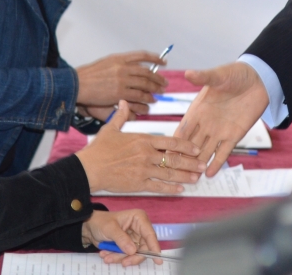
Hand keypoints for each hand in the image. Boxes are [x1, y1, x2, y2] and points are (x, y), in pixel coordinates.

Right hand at [74, 101, 205, 193]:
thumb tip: (122, 102)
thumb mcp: (110, 128)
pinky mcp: (138, 184)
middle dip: (191, 162)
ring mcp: (143, 170)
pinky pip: (158, 186)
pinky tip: (181, 190)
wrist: (89, 168)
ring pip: (170, 173)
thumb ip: (121, 115)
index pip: (171, 141)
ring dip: (185, 176)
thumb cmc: (98, 149)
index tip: (196, 148)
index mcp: (143, 139)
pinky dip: (171, 188)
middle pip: (174, 158)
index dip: (186, 145)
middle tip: (203, 165)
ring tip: (197, 178)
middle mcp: (146, 154)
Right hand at [76, 52, 168, 114]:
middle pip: (147, 72)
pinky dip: (146, 99)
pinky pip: (138, 95)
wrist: (78, 84)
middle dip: (158, 78)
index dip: (155, 58)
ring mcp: (122, 80)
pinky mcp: (119, 93)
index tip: (164, 61)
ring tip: (159, 93)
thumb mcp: (106, 62)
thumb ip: (120, 64)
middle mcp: (123, 67)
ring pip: (145, 84)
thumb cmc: (89, 75)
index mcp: (119, 57)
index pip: (142, 55)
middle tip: (164, 83)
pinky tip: (150, 101)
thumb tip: (134, 67)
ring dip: (154, 89)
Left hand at [83, 209, 161, 265]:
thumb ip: (122, 240)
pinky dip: (117, 257)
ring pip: (134, 254)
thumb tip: (133, 251)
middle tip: (123, 262)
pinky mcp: (128, 246)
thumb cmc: (100, 222)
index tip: (157, 260)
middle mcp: (139, 229)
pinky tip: (106, 254)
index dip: (154, 247)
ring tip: (107, 257)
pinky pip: (127, 256)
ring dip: (120, 258)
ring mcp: (134, 239)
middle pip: (144, 248)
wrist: (88, 227)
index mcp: (139, 219)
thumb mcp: (110, 229)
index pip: (150, 234)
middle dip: (131, 257)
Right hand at [176, 62, 268, 175]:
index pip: (182, 130)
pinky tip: (209, 175)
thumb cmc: (236, 74)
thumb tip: (189, 72)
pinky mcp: (234, 135)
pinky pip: (224, 152)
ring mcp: (220, 131)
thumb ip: (204, 77)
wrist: (259, 80)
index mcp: (198, 110)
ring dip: (198, 164)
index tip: (163, 155)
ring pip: (206, 151)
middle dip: (183, 160)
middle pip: (191, 145)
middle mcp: (206, 123)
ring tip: (190, 180)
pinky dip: (217, 163)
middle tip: (173, 175)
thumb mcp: (219, 75)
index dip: (174, 143)